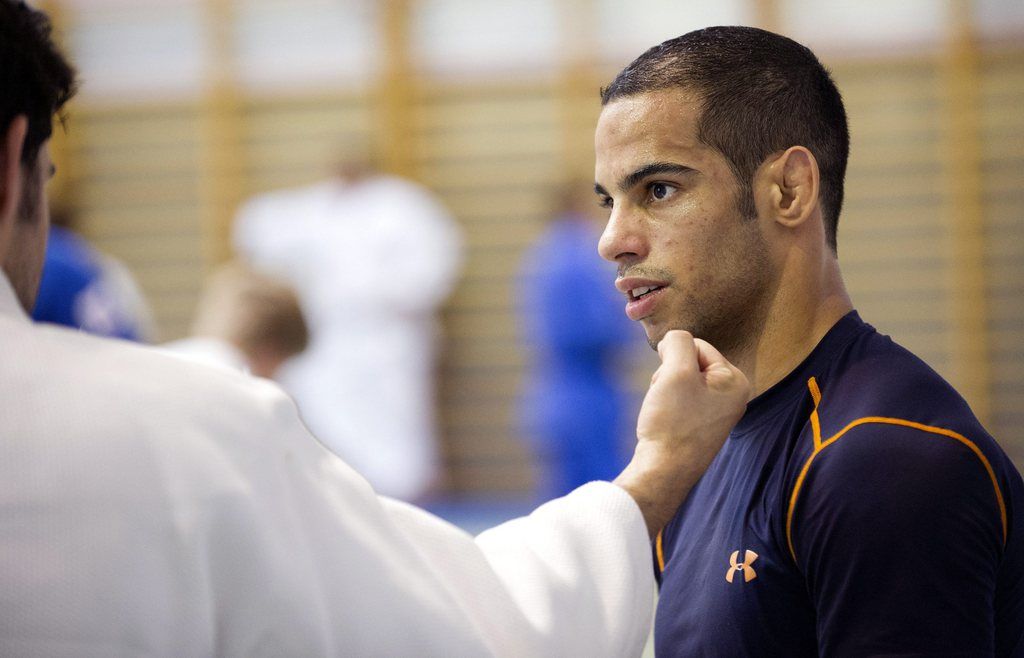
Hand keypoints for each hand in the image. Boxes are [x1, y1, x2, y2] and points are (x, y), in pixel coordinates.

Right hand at [614, 331, 749, 537]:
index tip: (670, 384)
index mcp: (737, 381)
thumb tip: (674, 339)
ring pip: (681, 382)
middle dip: (669, 375)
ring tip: (664, 413)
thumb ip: (678, 342)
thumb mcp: (675, 371)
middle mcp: (733, 397)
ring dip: (665, 390)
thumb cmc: (672, 422)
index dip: (674, 359)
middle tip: (667, 400)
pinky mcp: (700, 426)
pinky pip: (679, 401)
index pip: (697, 346)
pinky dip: (665, 406)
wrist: (662, 471)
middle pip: (689, 364)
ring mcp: (717, 413)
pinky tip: (664, 424)